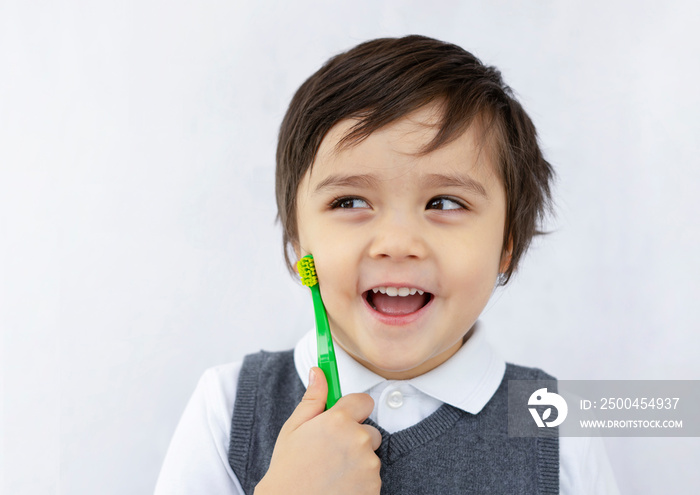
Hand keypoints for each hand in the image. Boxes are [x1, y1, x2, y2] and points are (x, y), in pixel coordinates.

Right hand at [255, 367, 381, 494]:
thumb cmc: (288, 470)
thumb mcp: (293, 428)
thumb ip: (313, 398)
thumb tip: (319, 372)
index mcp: (338, 420)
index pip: (364, 401)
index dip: (353, 410)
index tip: (344, 419)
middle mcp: (358, 439)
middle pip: (370, 431)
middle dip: (355, 438)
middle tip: (330, 453)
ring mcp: (368, 465)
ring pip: (370, 456)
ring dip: (357, 462)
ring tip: (331, 472)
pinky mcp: (374, 487)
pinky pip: (372, 478)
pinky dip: (360, 482)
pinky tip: (338, 486)